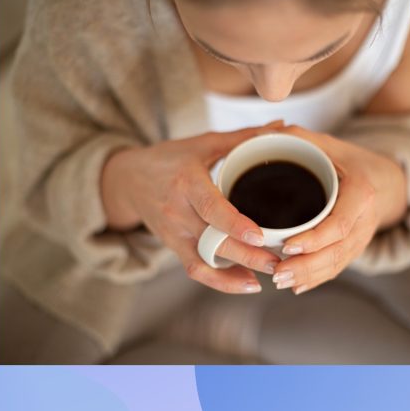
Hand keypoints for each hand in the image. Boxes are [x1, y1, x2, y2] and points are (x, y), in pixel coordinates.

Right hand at [100, 122, 283, 293]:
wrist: (128, 180)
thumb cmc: (170, 159)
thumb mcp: (203, 143)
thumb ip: (243, 137)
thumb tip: (281, 126)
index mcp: (187, 181)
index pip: (210, 207)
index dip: (234, 224)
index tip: (259, 236)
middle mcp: (178, 211)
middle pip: (213, 240)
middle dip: (247, 255)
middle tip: (279, 261)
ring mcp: (174, 233)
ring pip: (205, 261)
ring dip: (237, 273)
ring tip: (268, 276)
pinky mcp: (173, 247)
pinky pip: (196, 270)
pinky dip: (221, 282)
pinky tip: (247, 283)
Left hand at [271, 125, 407, 294]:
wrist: (382, 178)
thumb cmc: (348, 159)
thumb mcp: (328, 143)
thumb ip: (297, 137)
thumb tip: (263, 133)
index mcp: (361, 192)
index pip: (339, 224)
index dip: (315, 239)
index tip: (288, 246)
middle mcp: (365, 219)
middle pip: (337, 250)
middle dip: (307, 265)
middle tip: (277, 273)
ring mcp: (362, 237)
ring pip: (337, 263)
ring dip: (309, 276)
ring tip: (280, 281)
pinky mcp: (355, 247)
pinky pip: (338, 267)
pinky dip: (318, 279)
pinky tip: (296, 287)